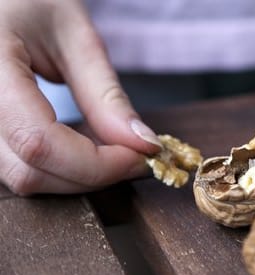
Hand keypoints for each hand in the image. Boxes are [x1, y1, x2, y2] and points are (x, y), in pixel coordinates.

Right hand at [0, 0, 160, 194]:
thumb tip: (143, 145)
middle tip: (136, 156)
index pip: (39, 142)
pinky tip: (84, 148)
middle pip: (30, 172)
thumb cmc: (30, 3)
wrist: (0, 1)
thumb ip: (105, 95)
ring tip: (113, 149)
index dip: (97, 163)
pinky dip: (61, 170)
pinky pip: (20, 169)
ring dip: (78, 176)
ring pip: (24, 179)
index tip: (142, 156)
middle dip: (94, 175)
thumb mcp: (75, 37)